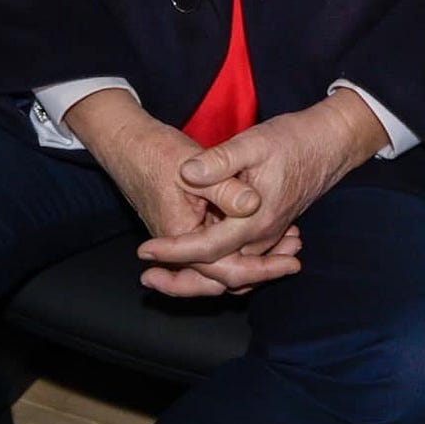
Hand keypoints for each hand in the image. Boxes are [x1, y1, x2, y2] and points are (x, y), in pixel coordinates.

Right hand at [64, 88, 302, 296]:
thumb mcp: (192, 167)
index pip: (224, 269)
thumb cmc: (159, 153)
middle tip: (294, 263)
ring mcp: (184, 239)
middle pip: (223, 276)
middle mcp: (180, 246)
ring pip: (222, 266)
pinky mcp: (190, 229)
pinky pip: (218, 251)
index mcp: (182, 236)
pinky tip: (269, 236)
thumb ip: (224, 187)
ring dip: (254, 262)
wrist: (130, 147)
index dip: (260, 269)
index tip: (291, 263)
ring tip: (289, 249)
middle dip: (260, 272)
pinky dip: (242, 249)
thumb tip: (252, 204)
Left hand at [136, 89, 386, 288]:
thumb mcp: (254, 142)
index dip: (173, 251)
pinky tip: (197, 257)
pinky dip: (218, 266)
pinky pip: (241, 260)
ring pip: (231, 271)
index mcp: (255, 219)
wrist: (331, 143)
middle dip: (182, 280)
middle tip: (148, 276)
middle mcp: (262, 236)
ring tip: (163, 273)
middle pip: (219, 273)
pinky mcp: (270, 230)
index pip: (207, 248)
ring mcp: (269, 235)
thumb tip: (188, 172)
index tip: (144, 249)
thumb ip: (220, 161)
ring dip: (198, 274)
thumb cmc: (294, 139)